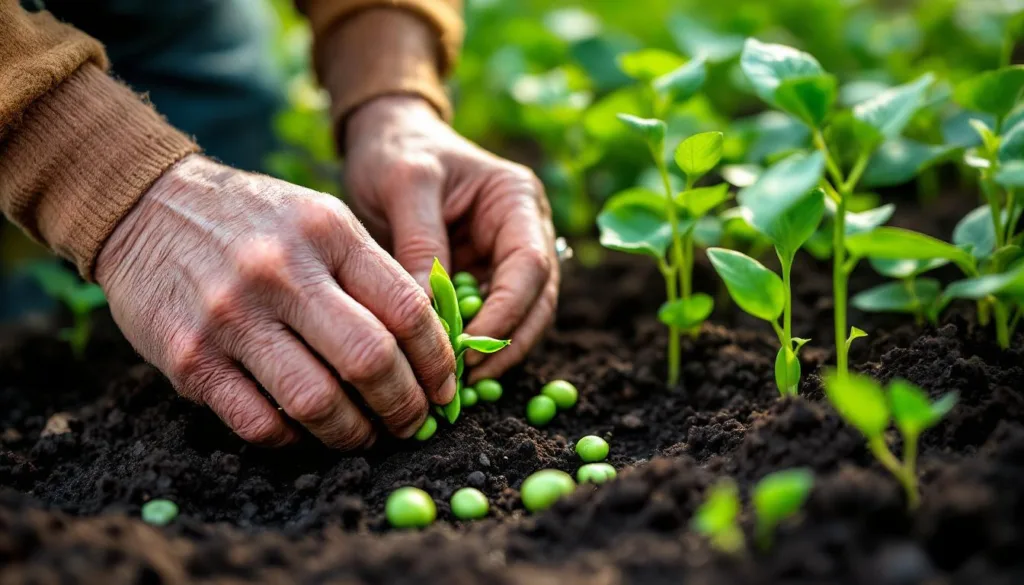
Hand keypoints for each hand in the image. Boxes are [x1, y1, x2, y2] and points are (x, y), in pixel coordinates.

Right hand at [95, 155, 455, 448]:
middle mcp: (281, 272)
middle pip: (371, 360)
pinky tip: (306, 432)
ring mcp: (231, 316)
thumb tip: (430, 344)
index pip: (407, 308)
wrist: (146, 206)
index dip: (437, 359)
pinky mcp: (189, 357)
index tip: (445, 386)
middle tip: (414, 422)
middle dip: (406, 406)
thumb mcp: (320, 218)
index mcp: (327, 231)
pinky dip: (293, 440)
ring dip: (354, 434)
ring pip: (317, 401)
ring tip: (367, 435)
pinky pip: (258, 422)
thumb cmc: (254, 220)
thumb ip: (372, 272)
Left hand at [344, 96, 558, 380]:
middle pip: (535, 301)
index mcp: (517, 201)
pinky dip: (472, 348)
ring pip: (519, 320)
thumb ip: (420, 243)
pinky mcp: (481, 281)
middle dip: (505, 343)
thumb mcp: (405, 184)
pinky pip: (487, 322)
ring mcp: (504, 260)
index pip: (530, 265)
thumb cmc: (397, 151)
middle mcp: (523, 233)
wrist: (384, 141)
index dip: (508, 312)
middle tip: (465, 379)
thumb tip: (429, 314)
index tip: (470, 346)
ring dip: (493, 354)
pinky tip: (446, 371)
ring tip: (455, 384)